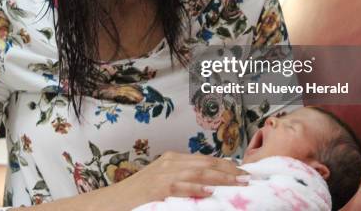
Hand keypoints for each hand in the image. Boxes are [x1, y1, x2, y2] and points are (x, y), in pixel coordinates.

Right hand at [110, 151, 249, 209]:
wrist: (112, 202)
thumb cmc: (138, 194)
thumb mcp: (162, 180)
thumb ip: (183, 179)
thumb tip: (209, 184)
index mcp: (172, 159)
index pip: (206, 160)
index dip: (226, 165)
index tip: (244, 172)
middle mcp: (170, 162)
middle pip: (206, 164)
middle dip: (230, 171)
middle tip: (249, 178)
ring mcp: (163, 174)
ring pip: (199, 173)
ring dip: (221, 178)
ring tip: (239, 183)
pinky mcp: (157, 187)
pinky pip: (181, 186)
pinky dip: (197, 188)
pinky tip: (210, 190)